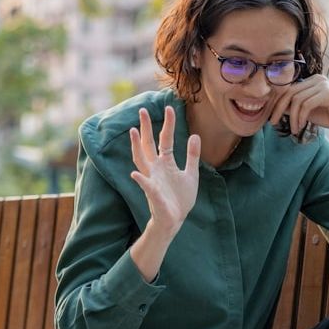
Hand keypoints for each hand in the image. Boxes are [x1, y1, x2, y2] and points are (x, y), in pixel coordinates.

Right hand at [129, 106, 201, 236]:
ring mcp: (152, 180)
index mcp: (166, 163)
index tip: (169, 108)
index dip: (168, 124)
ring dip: (136, 147)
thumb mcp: (191, 174)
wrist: (175, 220)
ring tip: (133, 131)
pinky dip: (140, 180)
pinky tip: (135, 173)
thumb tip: (195, 135)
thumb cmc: (180, 198)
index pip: (165, 139)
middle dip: (146, 128)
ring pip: (141, 160)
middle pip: (148, 144)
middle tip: (142, 110)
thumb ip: (192, 156)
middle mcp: (156, 168)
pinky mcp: (153, 194)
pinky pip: (145, 186)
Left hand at [267, 75, 328, 142]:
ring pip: (296, 100)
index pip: (287, 88)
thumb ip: (292, 106)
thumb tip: (272, 107)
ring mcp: (323, 84)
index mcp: (311, 80)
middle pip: (289, 92)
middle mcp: (317, 78)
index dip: (275, 102)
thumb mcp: (305, 111)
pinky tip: (301, 126)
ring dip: (292, 117)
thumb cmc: (328, 117)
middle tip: (272, 123)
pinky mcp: (327, 93)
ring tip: (293, 129)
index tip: (270, 117)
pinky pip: (306, 105)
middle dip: (278, 109)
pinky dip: (300, 117)